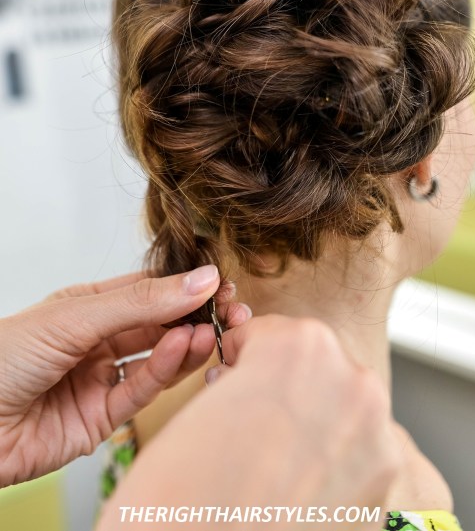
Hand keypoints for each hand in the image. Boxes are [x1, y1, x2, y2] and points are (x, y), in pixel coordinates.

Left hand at [0, 265, 249, 486]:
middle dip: (195, 316)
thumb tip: (201, 278)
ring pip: (156, 360)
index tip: (219, 282)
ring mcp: (100, 379)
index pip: (149, 291)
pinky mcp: (100, 419)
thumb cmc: (5, 355)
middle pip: (159, 326)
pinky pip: (140, 392)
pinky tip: (182, 349)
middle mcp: (98, 341)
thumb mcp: (77, 315)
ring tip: (211, 329)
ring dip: (186, 344)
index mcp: (89, 307)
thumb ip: (142, 302)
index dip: (185, 287)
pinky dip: (164, 372)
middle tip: (230, 310)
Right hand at [97, 315, 399, 530]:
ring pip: (339, 412)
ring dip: (308, 427)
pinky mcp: (386, 491)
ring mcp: (377, 438)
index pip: (274, 335)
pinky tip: (292, 493)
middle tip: (246, 425)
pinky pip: (354, 457)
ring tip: (267, 464)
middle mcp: (351, 382)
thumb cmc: (180, 502)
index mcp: (300, 346)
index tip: (235, 377)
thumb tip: (257, 391)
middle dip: (281, 391)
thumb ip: (243, 381)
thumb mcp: (199, 410)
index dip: (245, 360)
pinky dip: (328, 467)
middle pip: (314, 369)